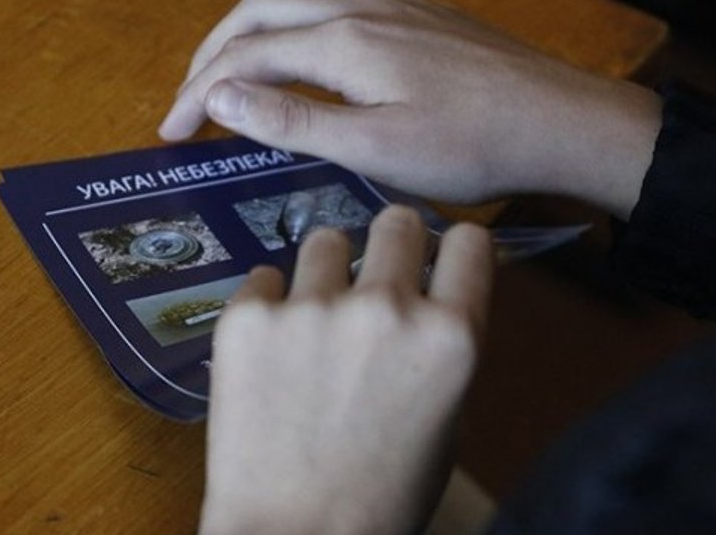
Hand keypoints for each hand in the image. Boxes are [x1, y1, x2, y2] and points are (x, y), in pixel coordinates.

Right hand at [160, 0, 661, 217]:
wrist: (560, 121)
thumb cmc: (472, 147)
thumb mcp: (377, 148)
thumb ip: (295, 120)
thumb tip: (221, 95)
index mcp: (343, 42)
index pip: (244, 56)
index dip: (198, 92)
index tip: (170, 132)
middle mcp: (360, 7)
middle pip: (259, 9)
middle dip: (213, 50)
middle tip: (191, 99)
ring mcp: (393, 4)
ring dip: (254, 29)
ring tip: (239, 74)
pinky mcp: (418, 14)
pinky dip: (297, 23)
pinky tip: (311, 55)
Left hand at [200, 206, 492, 534]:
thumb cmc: (383, 495)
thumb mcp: (445, 418)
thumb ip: (442, 345)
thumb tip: (429, 297)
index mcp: (451, 336)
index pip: (468, 240)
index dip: (452, 250)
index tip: (436, 261)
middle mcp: (387, 306)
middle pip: (397, 221)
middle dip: (391, 245)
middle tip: (374, 279)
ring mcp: (312, 307)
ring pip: (325, 240)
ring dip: (326, 271)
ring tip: (313, 320)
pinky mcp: (247, 318)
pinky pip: (263, 278)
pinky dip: (269, 304)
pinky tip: (269, 348)